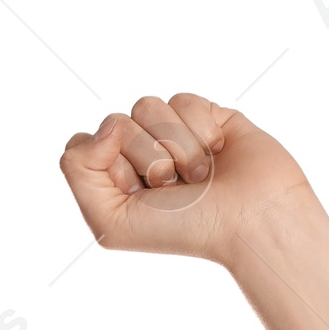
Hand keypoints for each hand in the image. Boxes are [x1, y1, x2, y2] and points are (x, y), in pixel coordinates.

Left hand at [59, 93, 314, 266]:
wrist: (249, 219)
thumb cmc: (184, 230)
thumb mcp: (110, 221)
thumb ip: (79, 171)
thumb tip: (103, 122)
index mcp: (113, 182)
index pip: (82, 146)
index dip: (106, 164)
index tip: (135, 192)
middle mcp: (139, 156)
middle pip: (116, 124)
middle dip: (146, 157)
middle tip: (172, 187)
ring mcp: (172, 135)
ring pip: (147, 105)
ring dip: (175, 145)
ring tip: (196, 175)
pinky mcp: (203, 115)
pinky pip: (182, 99)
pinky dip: (199, 129)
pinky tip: (216, 152)